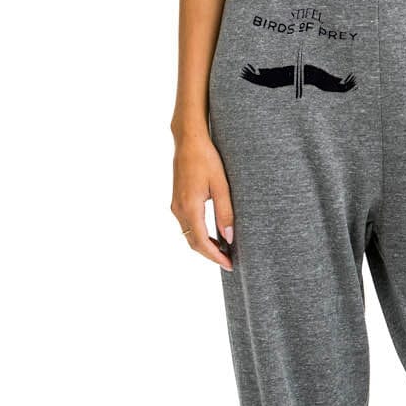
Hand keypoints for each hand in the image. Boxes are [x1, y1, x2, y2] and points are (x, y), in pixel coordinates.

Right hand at [170, 133, 234, 270]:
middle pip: (193, 242)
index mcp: (190, 207)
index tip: (229, 265)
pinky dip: (199, 234)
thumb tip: (229, 238)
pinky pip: (187, 225)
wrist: (188, 140)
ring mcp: (176, 205)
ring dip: (204, 245)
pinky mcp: (177, 200)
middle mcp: (179, 209)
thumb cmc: (206, 159)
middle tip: (229, 261)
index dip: (215, 256)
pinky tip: (212, 234)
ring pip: (189, 234)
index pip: (201, 242)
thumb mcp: (221, 186)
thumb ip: (225, 213)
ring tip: (223, 250)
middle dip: (210, 254)